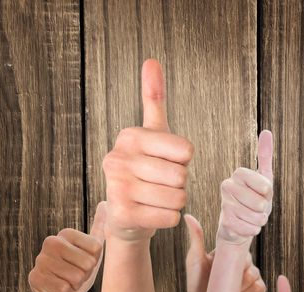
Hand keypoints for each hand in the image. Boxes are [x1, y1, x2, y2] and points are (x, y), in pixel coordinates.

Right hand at [28, 202, 105, 291]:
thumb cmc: (78, 272)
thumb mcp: (93, 251)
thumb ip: (100, 228)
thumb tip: (105, 203)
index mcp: (66, 233)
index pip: (97, 248)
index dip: (94, 261)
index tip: (84, 263)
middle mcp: (51, 242)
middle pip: (87, 263)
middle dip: (85, 274)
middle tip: (75, 275)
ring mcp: (40, 259)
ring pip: (76, 277)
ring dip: (75, 285)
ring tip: (67, 282)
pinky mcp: (34, 277)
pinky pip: (64, 289)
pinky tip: (58, 290)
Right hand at [102, 59, 193, 240]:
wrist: (126, 215)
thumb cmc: (146, 170)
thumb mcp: (153, 133)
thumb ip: (153, 98)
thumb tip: (151, 60)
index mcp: (130, 136)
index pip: (186, 150)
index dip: (183, 160)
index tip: (165, 161)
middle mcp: (118, 158)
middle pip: (182, 176)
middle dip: (179, 184)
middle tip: (160, 184)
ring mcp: (117, 187)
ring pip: (178, 198)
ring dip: (174, 202)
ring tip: (155, 199)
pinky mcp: (123, 214)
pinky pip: (170, 217)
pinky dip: (167, 218)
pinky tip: (151, 214)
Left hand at [184, 214, 265, 291]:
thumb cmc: (198, 284)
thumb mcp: (195, 260)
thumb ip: (196, 238)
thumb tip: (188, 217)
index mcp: (231, 253)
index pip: (241, 247)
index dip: (235, 255)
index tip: (228, 261)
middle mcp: (244, 263)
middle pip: (249, 262)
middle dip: (236, 272)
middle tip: (223, 280)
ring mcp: (252, 277)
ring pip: (254, 275)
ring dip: (240, 285)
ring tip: (228, 290)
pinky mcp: (257, 291)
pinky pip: (259, 288)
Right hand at [216, 130, 272, 244]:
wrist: (240, 225)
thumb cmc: (254, 201)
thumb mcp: (264, 178)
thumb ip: (265, 155)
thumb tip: (267, 131)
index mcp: (239, 174)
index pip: (266, 185)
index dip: (268, 193)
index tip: (262, 192)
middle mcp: (227, 186)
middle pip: (261, 203)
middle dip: (264, 209)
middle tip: (256, 207)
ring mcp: (224, 204)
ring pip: (256, 217)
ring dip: (259, 221)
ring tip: (251, 217)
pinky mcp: (224, 222)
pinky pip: (251, 228)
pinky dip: (253, 230)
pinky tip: (245, 226)